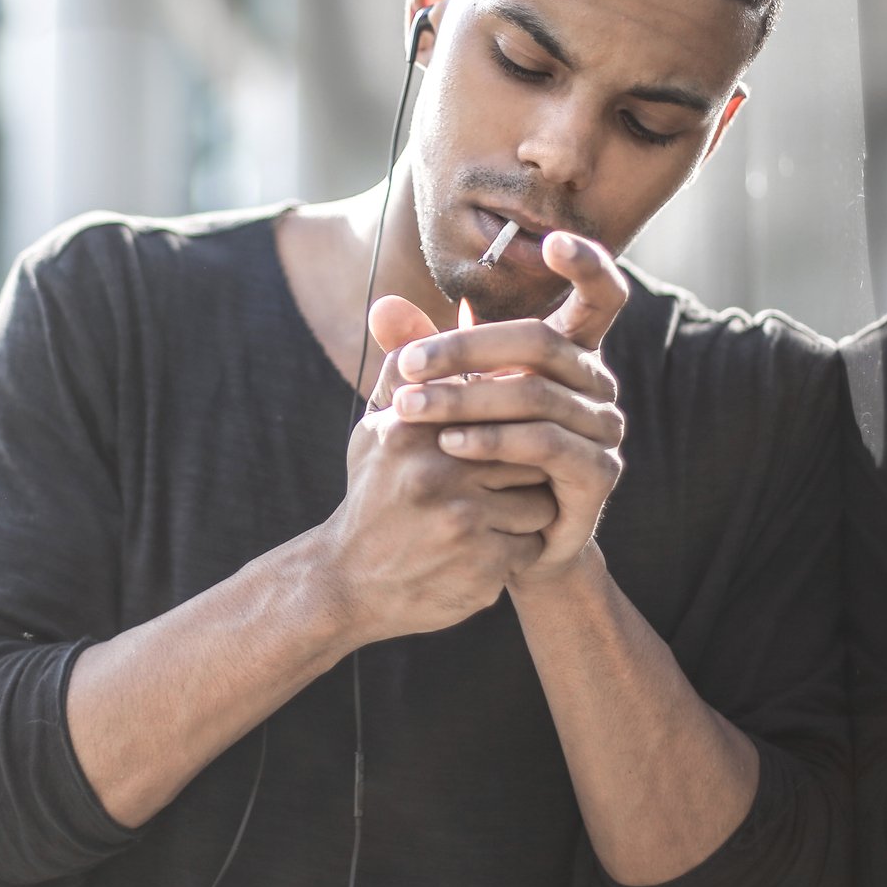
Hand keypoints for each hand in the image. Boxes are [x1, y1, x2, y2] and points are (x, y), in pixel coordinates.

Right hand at [315, 298, 555, 642]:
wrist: (348, 584)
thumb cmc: (373, 495)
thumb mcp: (377, 429)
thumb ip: (400, 369)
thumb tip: (395, 302)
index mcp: (414, 427)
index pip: (500, 402)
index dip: (510, 421)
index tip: (506, 434)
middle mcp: (437, 470)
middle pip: (528, 447)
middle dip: (525, 465)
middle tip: (505, 481)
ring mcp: (462, 521)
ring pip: (538, 498)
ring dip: (526, 511)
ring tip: (489, 519)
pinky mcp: (483, 566)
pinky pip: (532, 545)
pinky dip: (517, 551)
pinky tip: (483, 553)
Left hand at [388, 232, 628, 584]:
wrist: (498, 542)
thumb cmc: (472, 457)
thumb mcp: (442, 398)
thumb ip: (420, 352)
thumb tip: (381, 305)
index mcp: (570, 352)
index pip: (601, 295)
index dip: (587, 264)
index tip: (551, 240)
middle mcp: (597, 384)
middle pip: (542, 342)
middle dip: (465, 350)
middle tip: (405, 365)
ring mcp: (604, 430)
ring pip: (537, 395)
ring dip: (465, 398)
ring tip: (406, 409)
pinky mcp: (598, 475)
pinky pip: (547, 445)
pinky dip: (494, 441)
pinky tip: (449, 444)